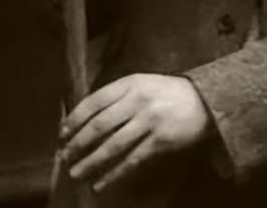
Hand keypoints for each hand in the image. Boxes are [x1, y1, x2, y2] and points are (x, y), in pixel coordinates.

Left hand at [60, 73, 211, 191]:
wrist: (204, 100)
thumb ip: (117, 96)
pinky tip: (102, 183)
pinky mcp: (160, 141)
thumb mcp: (140, 84)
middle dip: (78, 143)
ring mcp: (149, 120)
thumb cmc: (166, 93)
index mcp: (129, 83)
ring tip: (77, 173)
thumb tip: (86, 118)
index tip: (62, 134)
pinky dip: (114, 175)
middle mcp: (136, 100)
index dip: (75, 119)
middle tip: (65, 157)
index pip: (94, 101)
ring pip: (113, 145)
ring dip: (91, 162)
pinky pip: (132, 160)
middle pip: (100, 125)